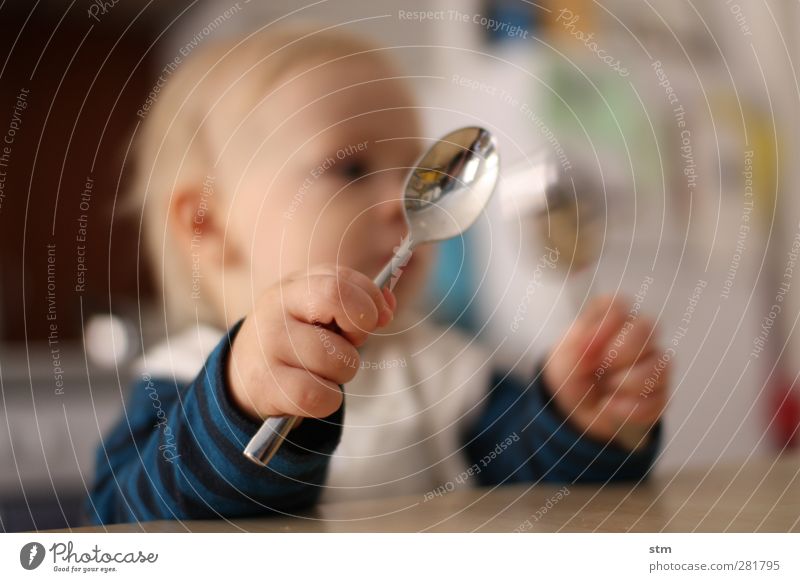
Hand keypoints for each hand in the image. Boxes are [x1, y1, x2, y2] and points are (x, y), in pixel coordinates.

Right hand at [227, 264, 395, 420]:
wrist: (246, 374)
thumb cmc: (296, 338)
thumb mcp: (319, 310)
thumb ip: (356, 300)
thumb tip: (387, 308)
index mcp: (294, 285)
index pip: (340, 281)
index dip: (370, 302)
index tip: (376, 319)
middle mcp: (275, 308)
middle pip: (337, 302)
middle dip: (360, 328)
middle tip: (351, 342)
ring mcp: (268, 346)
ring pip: (339, 359)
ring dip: (345, 372)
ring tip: (323, 370)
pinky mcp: (266, 385)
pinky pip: (320, 396)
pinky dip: (328, 400)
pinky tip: (313, 392)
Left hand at [543, 295, 668, 450]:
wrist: (575, 408)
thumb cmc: (572, 371)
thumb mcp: (563, 356)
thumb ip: (576, 342)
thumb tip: (592, 339)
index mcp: (612, 319)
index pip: (619, 305)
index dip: (603, 325)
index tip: (587, 342)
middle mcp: (639, 336)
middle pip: (647, 327)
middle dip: (621, 351)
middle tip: (601, 365)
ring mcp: (653, 364)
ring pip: (659, 365)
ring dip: (625, 382)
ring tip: (606, 388)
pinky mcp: (660, 394)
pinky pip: (657, 399)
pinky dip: (628, 408)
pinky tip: (610, 406)